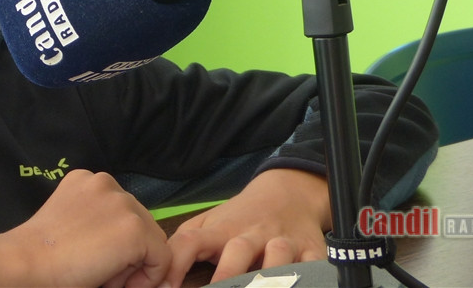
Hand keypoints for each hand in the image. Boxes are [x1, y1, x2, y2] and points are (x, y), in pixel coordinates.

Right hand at [0, 169, 171, 287]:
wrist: (27, 262)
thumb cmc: (40, 253)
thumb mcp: (71, 223)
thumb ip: (97, 223)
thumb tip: (125, 248)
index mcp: (87, 180)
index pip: (121, 213)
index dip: (114, 244)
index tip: (93, 261)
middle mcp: (107, 183)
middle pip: (141, 223)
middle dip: (128, 253)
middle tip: (99, 273)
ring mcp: (123, 203)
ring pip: (153, 240)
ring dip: (134, 264)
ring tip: (103, 275)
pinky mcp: (135, 228)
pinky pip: (161, 258)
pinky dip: (148, 277)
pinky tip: (114, 282)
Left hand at [163, 169, 330, 285]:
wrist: (287, 193)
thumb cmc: (240, 217)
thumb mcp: (208, 223)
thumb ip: (183, 245)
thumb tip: (158, 275)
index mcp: (221, 230)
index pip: (191, 241)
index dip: (176, 264)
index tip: (168, 287)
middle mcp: (251, 234)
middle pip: (237, 251)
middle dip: (227, 276)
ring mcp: (283, 242)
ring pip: (278, 258)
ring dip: (269, 278)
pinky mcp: (311, 250)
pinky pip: (314, 266)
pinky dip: (309, 277)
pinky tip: (296, 284)